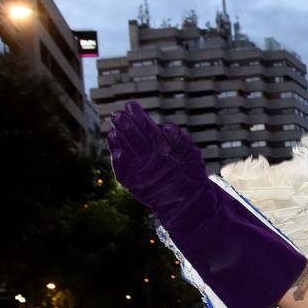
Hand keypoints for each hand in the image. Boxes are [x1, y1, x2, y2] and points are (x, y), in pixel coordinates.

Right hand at [107, 101, 212, 224]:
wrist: (191, 201)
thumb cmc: (193, 174)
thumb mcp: (191, 154)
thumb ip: (181, 140)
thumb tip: (166, 126)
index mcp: (158, 143)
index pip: (145, 126)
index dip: (138, 116)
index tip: (131, 106)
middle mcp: (146, 152)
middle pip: (132, 135)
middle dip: (125, 125)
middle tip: (117, 115)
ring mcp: (138, 166)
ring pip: (124, 150)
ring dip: (118, 141)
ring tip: (114, 132)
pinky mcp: (132, 181)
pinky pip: (122, 170)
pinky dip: (119, 161)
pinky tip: (119, 152)